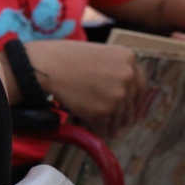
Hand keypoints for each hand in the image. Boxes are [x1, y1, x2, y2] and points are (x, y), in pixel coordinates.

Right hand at [24, 40, 144, 136]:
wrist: (46, 66)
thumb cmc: (63, 57)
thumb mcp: (97, 53)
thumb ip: (113, 68)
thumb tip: (120, 88)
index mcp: (127, 59)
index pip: (139, 83)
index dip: (134, 96)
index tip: (130, 104)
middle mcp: (128, 77)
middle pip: (132, 102)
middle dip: (126, 113)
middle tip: (122, 122)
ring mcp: (118, 95)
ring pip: (120, 117)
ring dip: (115, 125)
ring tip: (111, 131)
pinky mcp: (104, 112)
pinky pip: (105, 126)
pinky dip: (102, 130)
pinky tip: (99, 131)